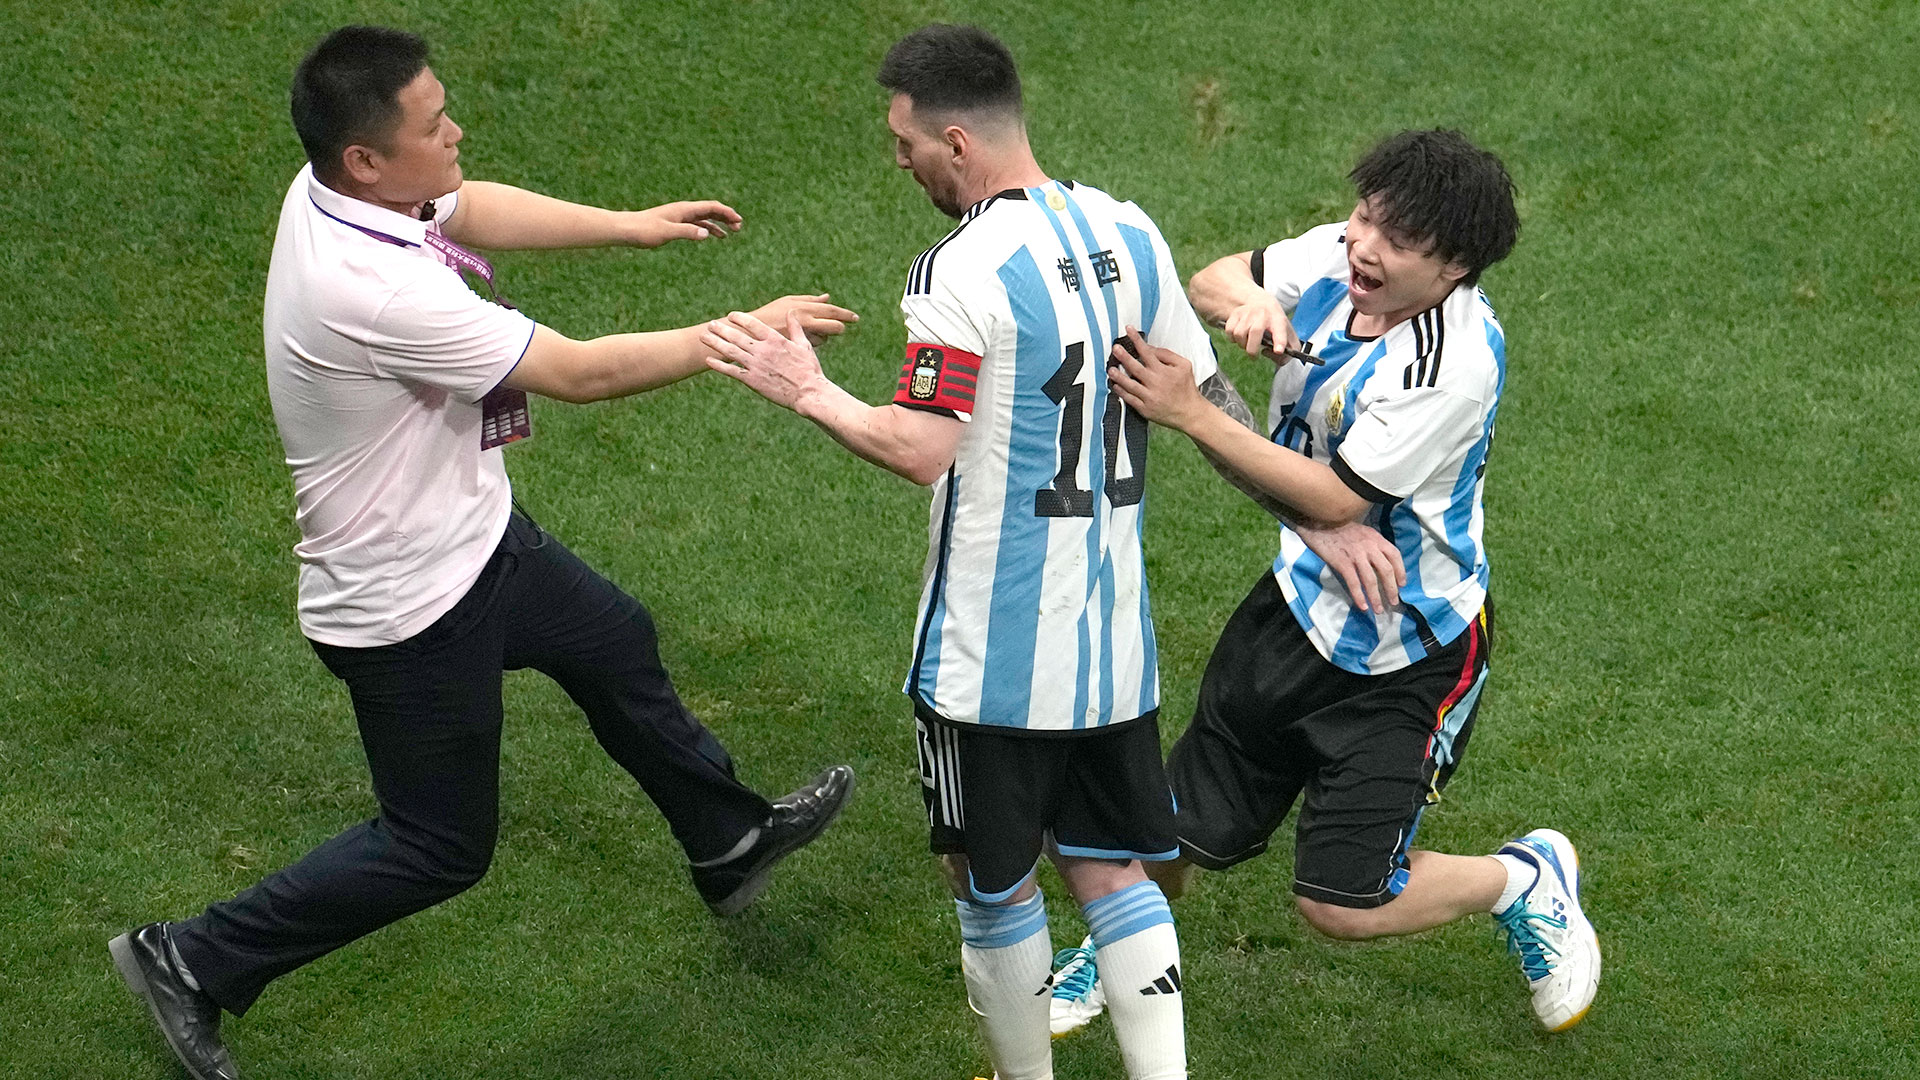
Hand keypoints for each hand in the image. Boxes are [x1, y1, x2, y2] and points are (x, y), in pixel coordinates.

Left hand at [624, 200, 743, 246]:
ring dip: (718, 223)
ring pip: (704, 217)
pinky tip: (712, 236)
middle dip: (726, 216)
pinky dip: (707, 228)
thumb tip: (707, 234)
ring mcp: (679, 217)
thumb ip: (687, 232)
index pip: (710, 207)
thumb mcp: (666, 233)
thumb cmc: (644, 230)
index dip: (726, 213)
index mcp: (684, 209)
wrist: (626, 229)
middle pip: (710, 210)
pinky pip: (695, 224)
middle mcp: (683, 210)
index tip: (738, 221)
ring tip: (731, 232)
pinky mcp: (674, 224)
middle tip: (739, 227)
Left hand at [702, 309, 831, 410]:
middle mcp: (763, 350)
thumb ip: (795, 328)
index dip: (740, 318)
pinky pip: (732, 371)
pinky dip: (719, 365)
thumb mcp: (804, 345)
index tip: (732, 315)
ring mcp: (756, 365)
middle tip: (711, 324)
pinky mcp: (752, 380)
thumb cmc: (809, 370)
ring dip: (715, 343)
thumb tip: (791, 313)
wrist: (808, 393)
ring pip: (730, 351)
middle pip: (737, 336)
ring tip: (703, 336)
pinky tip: (708, 360)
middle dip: (722, 329)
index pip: (753, 324)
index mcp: (775, 339)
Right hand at [747, 293, 857, 344]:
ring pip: (824, 339)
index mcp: (804, 308)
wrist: (749, 334)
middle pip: (834, 327)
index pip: (831, 310)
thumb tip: (827, 297)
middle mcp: (805, 322)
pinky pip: (811, 347)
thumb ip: (809, 300)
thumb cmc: (768, 315)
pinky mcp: (797, 349)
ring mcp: (802, 337)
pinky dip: (811, 344)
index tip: (856, 317)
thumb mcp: (788, 302)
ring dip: (823, 336)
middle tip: (841, 327)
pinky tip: (802, 342)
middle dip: (839, 327)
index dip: (845, 314)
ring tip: (810, 333)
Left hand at [1105, 326, 1208, 430]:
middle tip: (1115, 348)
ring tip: (1111, 369)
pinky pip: (1130, 399)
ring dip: (1118, 376)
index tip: (1128, 330)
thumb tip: (1150, 348)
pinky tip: (1115, 385)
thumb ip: (1167, 355)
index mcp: (1163, 371)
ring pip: (1129, 385)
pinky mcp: (1145, 409)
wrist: (1189, 412)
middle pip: (1135, 368)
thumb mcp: (1184, 366)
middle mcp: (1155, 383)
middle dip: (1124, 357)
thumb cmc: (1186, 388)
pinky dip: (1121, 392)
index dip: (1136, 340)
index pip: (1147, 352)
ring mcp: (1149, 397)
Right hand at [1220, 296, 1297, 363]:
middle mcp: (1263, 314)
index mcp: (1278, 320)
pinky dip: (1232, 338)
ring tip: (1247, 343)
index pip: (1280, 331)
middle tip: (1254, 356)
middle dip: (1252, 349)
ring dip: (1242, 344)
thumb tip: (1275, 355)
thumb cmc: (1275, 323)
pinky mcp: (1236, 314)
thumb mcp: (1288, 334)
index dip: (1280, 341)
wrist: (1262, 302)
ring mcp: (1248, 313)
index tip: (1278, 350)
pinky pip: (1230, 331)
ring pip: (1239, 334)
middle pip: (1255, 332)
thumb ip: (1289, 350)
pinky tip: (1240, 337)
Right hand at [1292, 519, 1403, 613]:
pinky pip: (1354, 582)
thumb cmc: (1338, 526)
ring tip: (1378, 609)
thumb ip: (1371, 543)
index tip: (1401, 584)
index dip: (1401, 571)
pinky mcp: (1342, 562)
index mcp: (1375, 537)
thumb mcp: (1361, 531)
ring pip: (1371, 580)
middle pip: (1386, 570)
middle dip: (1391, 589)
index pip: (1395, 555)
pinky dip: (1359, 596)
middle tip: (1393, 602)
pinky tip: (1362, 606)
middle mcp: (1369, 546)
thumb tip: (1379, 561)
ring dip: (1376, 597)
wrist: (1318, 521)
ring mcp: (1355, 555)